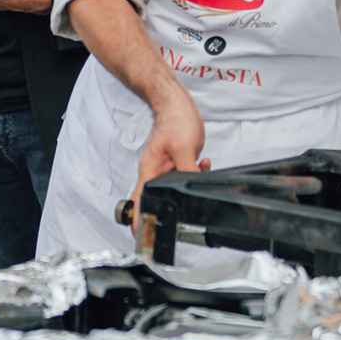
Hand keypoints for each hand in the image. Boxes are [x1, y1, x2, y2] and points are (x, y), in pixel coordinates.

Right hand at [126, 88, 208, 235]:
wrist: (176, 104)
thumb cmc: (175, 120)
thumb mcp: (184, 148)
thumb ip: (187, 170)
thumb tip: (192, 187)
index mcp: (149, 170)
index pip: (139, 201)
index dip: (138, 220)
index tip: (140, 235)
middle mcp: (154, 171)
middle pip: (155, 198)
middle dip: (169, 206)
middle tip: (180, 214)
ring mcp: (164, 167)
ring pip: (172, 188)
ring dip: (186, 185)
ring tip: (198, 171)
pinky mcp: (174, 163)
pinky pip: (182, 176)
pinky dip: (193, 174)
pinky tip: (201, 165)